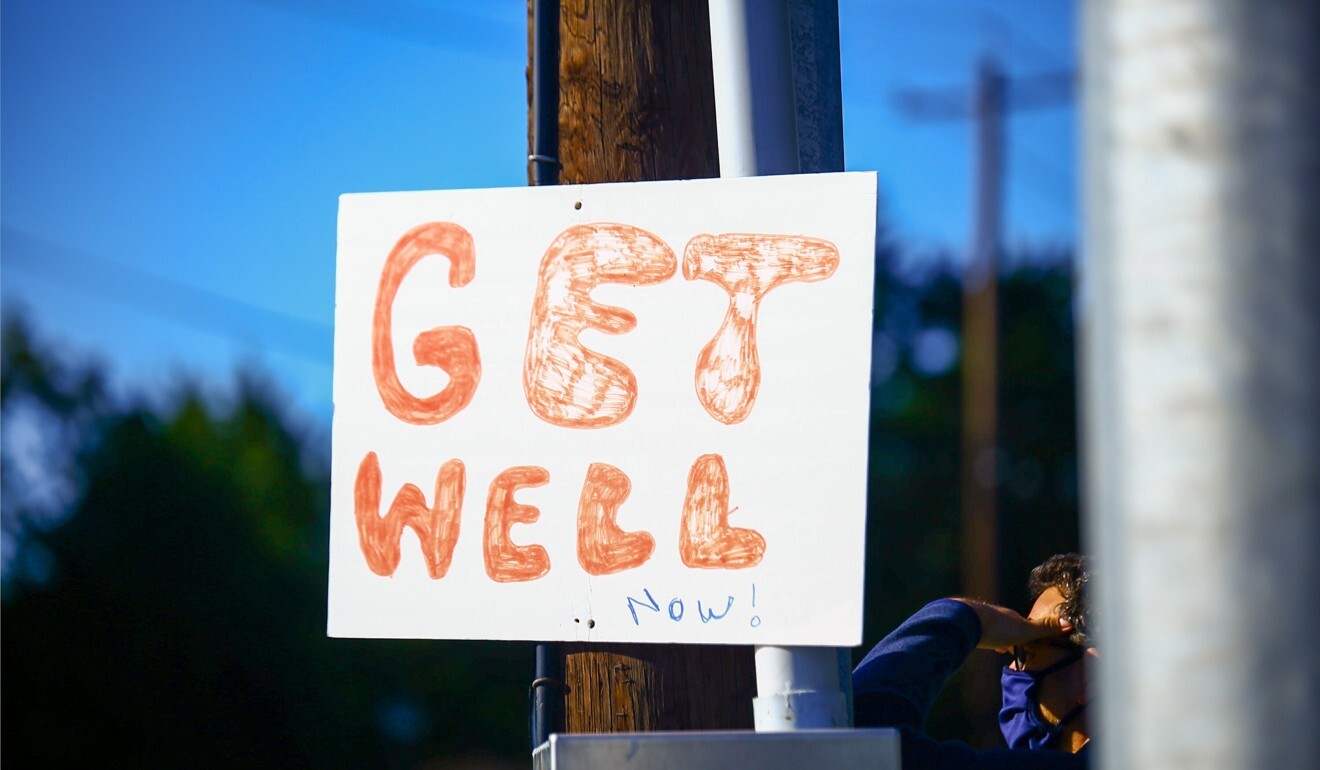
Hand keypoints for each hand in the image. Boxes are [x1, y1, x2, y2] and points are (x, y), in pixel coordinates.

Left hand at [952, 598, 1072, 652]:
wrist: (968, 621)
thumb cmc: (999, 627)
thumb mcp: (1026, 631)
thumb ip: (1045, 628)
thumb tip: (1069, 623)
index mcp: (1013, 617)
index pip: (1026, 626)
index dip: (1031, 635)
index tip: (1035, 644)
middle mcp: (999, 615)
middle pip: (1011, 627)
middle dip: (1015, 637)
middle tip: (1020, 648)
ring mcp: (984, 620)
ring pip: (996, 630)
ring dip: (1001, 638)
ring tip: (1005, 649)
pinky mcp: (972, 626)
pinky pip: (983, 633)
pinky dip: (988, 639)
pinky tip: (986, 644)